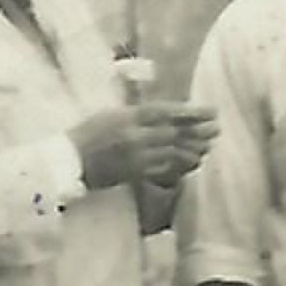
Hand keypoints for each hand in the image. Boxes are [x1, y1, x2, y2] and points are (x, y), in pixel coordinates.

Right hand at [72, 101, 219, 192]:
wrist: (69, 160)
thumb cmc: (88, 133)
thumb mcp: (112, 113)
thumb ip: (139, 113)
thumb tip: (167, 112)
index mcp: (128, 116)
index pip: (167, 112)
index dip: (192, 112)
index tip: (211, 111)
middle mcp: (135, 136)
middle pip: (175, 133)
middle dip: (199, 132)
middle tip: (216, 130)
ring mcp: (136, 157)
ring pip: (173, 153)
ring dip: (193, 149)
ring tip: (208, 146)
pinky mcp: (135, 174)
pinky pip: (165, 169)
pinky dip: (181, 165)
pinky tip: (192, 162)